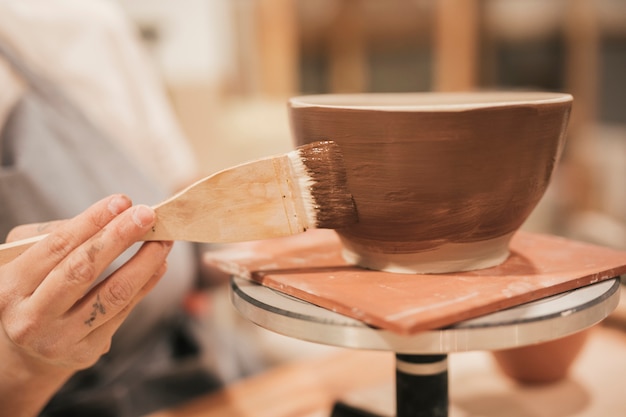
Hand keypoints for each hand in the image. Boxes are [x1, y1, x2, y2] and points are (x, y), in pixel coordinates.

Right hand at [0, 194, 172, 415]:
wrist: (26, 349)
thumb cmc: (31, 290)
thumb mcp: (26, 260)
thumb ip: (59, 236)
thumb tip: (114, 215)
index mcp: (8, 288)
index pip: (56, 247)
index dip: (92, 221)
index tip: (122, 201)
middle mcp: (31, 318)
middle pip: (83, 270)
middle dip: (119, 237)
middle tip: (146, 214)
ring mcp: (60, 340)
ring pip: (113, 294)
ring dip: (144, 262)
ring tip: (163, 239)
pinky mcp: (88, 352)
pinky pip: (125, 311)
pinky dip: (146, 283)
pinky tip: (158, 264)